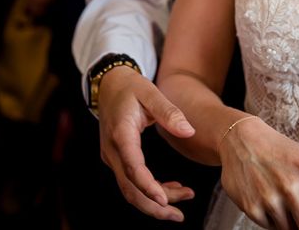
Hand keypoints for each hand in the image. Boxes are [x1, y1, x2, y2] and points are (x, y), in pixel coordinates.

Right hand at [97, 66, 196, 221]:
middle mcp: (113, 151)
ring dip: (153, 202)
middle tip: (179, 215)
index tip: (164, 198)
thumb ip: (170, 112)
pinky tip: (169, 189)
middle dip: (154, 206)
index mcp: (121, 134)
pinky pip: (131, 182)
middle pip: (130, 189)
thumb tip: (189, 131)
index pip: (133, 167)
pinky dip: (149, 190)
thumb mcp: (151, 93)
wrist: (109, 84)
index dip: (148, 186)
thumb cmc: (131, 87)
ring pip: (130, 190)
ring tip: (181, 203)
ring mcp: (112, 157)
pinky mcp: (117, 159)